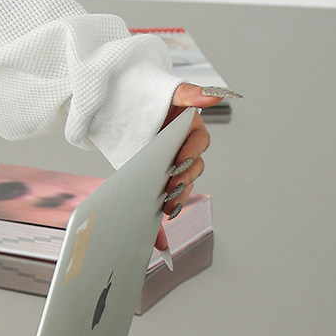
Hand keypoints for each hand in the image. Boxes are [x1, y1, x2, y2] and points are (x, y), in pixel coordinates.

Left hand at [154, 84, 222, 252]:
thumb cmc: (149, 94)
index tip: (178, 162)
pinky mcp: (154, 180)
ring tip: (167, 207)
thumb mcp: (168, 91)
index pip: (197, 145)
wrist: (120, 99)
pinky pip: (161, 204)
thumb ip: (189, 92)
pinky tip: (160, 244)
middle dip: (182, 181)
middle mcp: (183, 150)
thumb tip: (214, 94)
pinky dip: (161, 228)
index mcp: (190, 131)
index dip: (189, 155)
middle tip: (169, 187)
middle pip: (191, 170)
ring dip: (177, 200)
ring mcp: (169, 167)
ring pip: (181, 188)